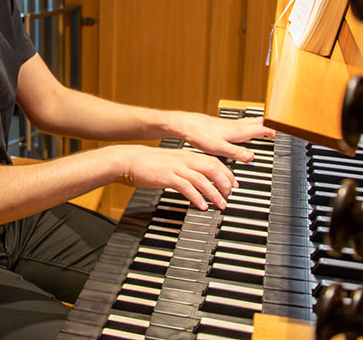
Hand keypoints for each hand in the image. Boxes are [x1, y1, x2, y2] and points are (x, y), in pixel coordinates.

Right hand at [110, 144, 236, 210]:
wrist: (129, 160)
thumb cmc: (149, 163)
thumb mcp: (172, 161)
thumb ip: (186, 167)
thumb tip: (199, 178)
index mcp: (187, 155)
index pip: (214, 161)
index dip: (227, 173)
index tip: (233, 185)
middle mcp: (184, 159)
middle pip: (213, 168)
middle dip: (225, 183)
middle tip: (229, 196)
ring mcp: (176, 167)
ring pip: (202, 179)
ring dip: (214, 193)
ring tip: (220, 204)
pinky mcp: (167, 176)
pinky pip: (186, 187)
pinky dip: (197, 197)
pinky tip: (202, 206)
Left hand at [170, 113, 274, 162]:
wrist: (186, 125)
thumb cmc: (199, 135)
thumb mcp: (219, 148)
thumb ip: (236, 152)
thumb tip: (251, 156)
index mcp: (238, 131)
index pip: (262, 128)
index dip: (274, 130)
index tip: (286, 133)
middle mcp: (236, 126)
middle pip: (259, 123)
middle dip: (271, 125)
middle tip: (282, 129)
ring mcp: (230, 124)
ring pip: (251, 122)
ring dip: (262, 124)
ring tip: (269, 127)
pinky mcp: (224, 125)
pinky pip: (243, 124)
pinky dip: (251, 126)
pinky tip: (246, 130)